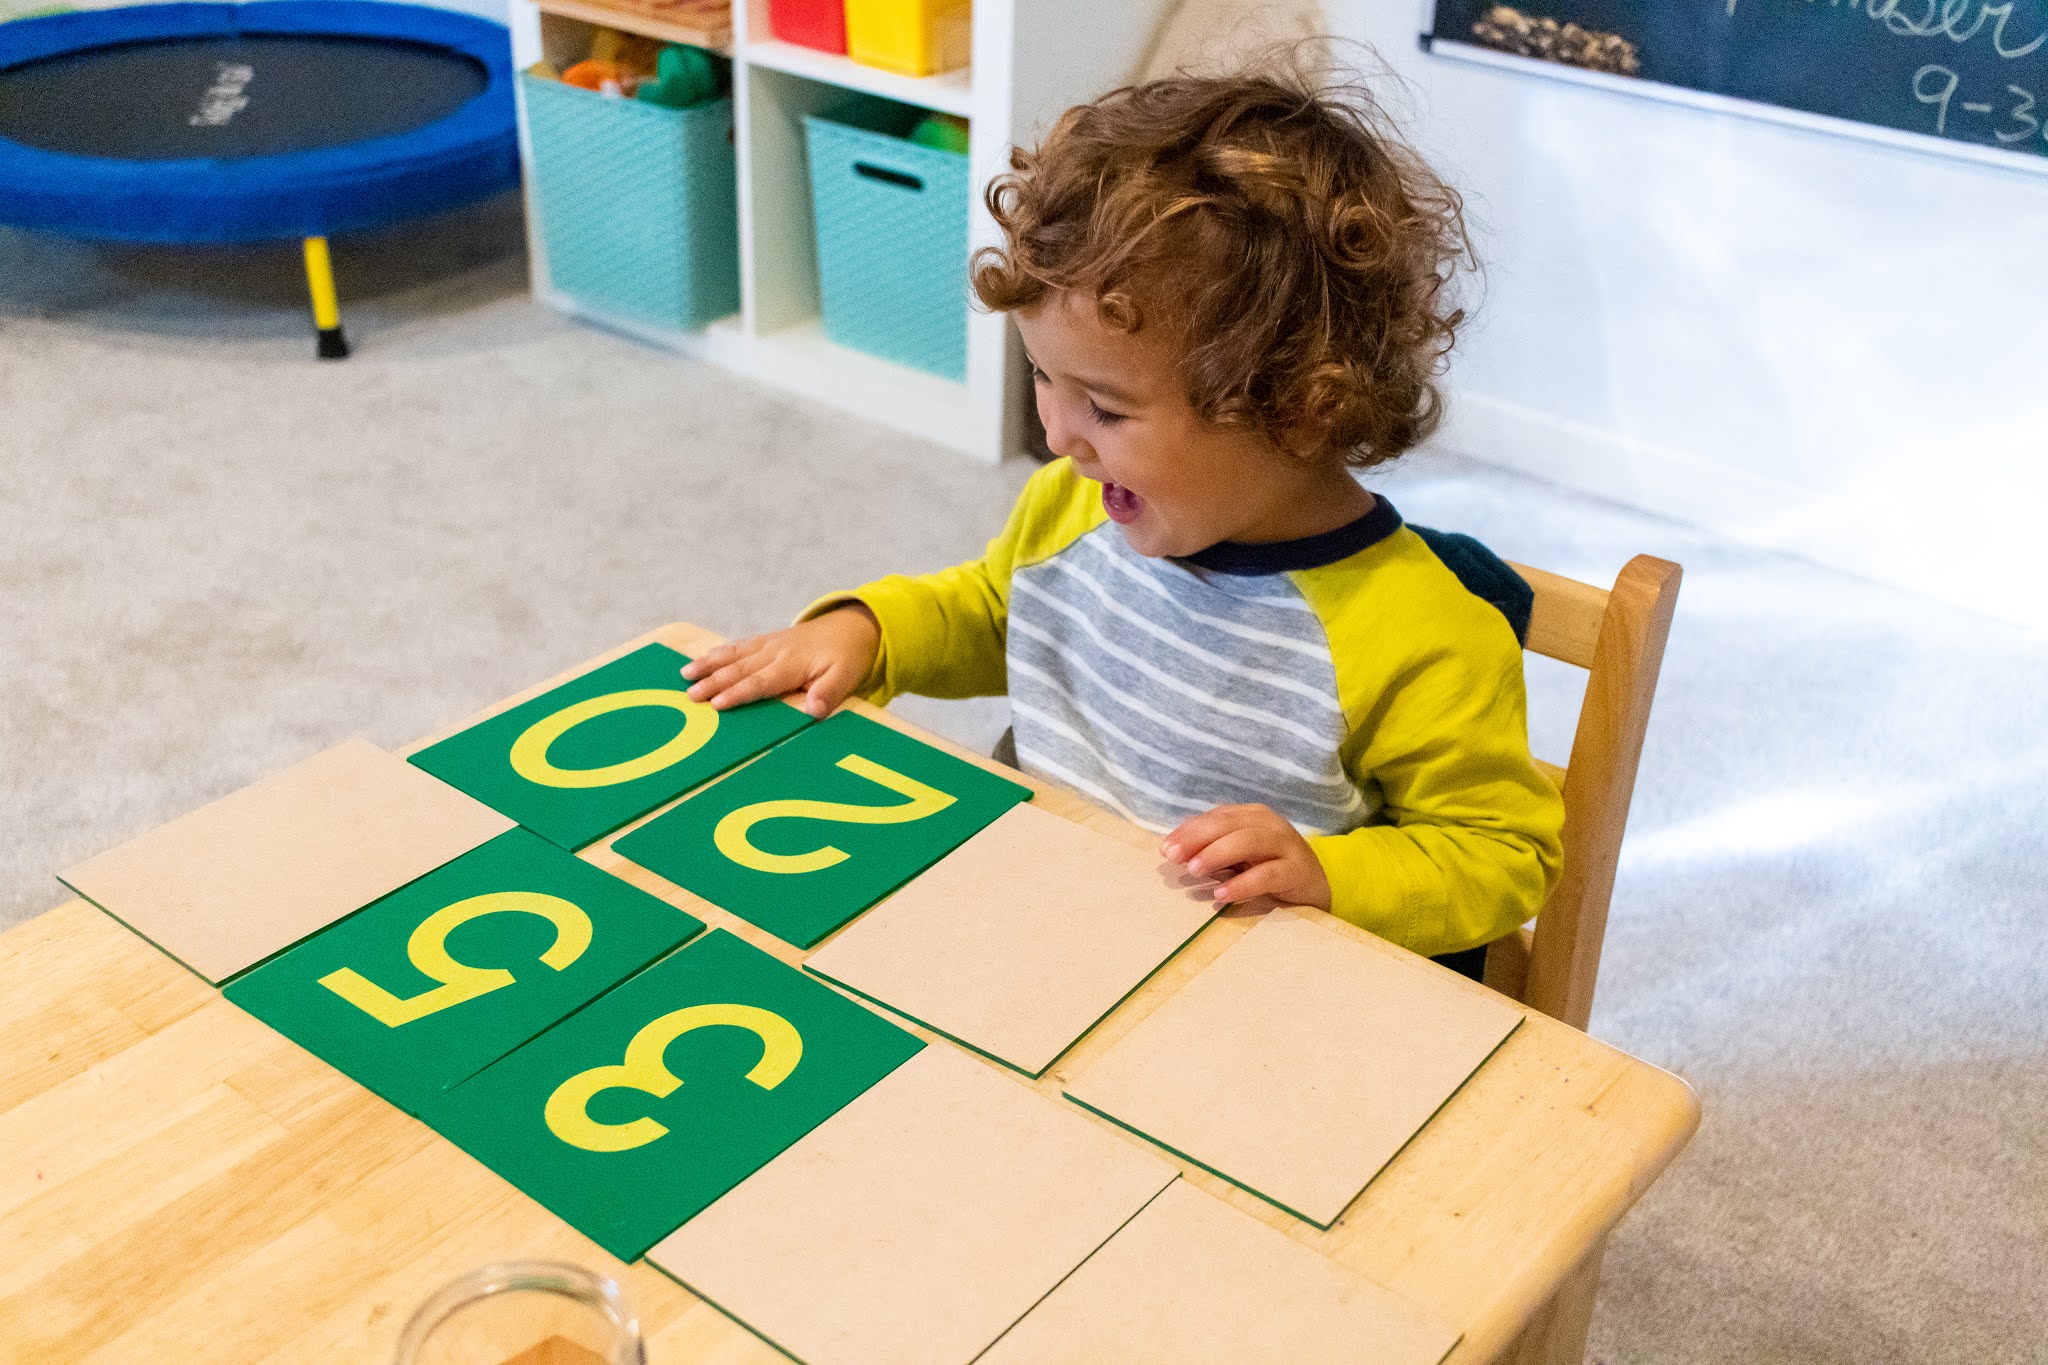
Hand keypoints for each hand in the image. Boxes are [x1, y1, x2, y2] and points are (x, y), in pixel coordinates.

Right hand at [679, 605, 880, 717]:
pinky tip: (703, 659)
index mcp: (792, 664)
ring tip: (685, 674)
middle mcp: (776, 651)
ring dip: (709, 664)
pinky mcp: (767, 640)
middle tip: (690, 695)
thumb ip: (829, 694)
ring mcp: (769, 643)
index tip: (717, 704)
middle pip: (740, 669)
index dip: (739, 693)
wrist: (851, 627)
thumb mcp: (846, 678)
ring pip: (734, 654)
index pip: (761, 682)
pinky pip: (739, 646)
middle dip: (713, 681)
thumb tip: (814, 710)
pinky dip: (719, 652)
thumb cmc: (847, 657)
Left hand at [1160, 803, 1331, 909]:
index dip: (1189, 831)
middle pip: (1229, 825)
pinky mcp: (1297, 871)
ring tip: (1194, 869)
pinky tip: (1222, 893)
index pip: (1215, 818)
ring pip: (1248, 842)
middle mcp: (1269, 824)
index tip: (1165, 849)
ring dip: (1217, 854)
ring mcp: (1285, 845)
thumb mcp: (1240, 854)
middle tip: (1174, 857)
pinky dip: (1242, 884)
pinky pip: (1267, 875)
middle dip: (1197, 839)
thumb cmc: (1270, 867)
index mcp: (1252, 816)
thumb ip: (1213, 847)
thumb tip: (1174, 848)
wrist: (1318, 885)